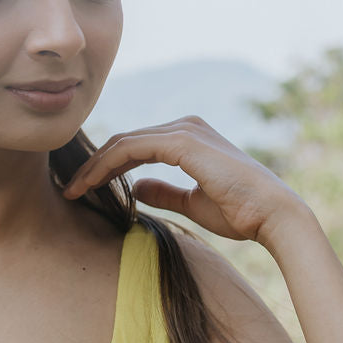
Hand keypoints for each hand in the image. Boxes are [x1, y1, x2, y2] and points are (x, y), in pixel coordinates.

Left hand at [61, 114, 308, 246]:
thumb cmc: (242, 212)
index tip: (83, 189)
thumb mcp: (193, 203)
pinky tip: (90, 183)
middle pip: (124, 141)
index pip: (135, 147)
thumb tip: (136, 188)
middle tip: (69, 189)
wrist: (273, 215)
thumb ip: (165, 192)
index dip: (106, 167)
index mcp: (189, 138)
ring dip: (94, 166)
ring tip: (73, 190)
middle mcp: (185, 127)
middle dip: (93, 165)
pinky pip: (132, 149)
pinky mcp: (182, 142)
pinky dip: (107, 165)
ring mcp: (184, 131)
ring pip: (123, 143)